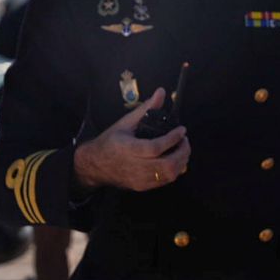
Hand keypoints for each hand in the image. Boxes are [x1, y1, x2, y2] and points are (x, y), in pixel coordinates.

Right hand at [73, 87, 190, 190]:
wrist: (94, 165)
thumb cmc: (110, 142)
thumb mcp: (125, 123)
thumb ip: (146, 108)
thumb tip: (161, 92)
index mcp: (128, 149)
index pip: (155, 148)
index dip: (172, 139)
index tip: (182, 130)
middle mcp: (134, 166)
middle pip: (167, 165)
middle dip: (182, 152)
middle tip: (184, 140)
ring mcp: (139, 179)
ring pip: (169, 175)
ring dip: (181, 161)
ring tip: (181, 148)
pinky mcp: (142, 187)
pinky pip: (165, 181)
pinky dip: (175, 170)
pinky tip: (175, 159)